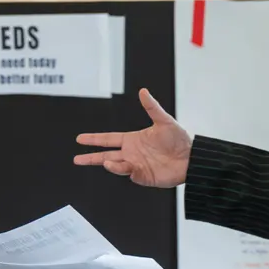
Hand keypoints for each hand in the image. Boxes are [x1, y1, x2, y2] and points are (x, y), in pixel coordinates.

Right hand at [74, 88, 191, 187]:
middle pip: (106, 155)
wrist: (191, 158)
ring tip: (104, 161)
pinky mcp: (144, 177)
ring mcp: (137, 165)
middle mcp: (132, 153)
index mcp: (133, 139)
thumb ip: (152, 107)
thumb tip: (143, 91)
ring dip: (108, 163)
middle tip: (76, 159)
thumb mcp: (164, 121)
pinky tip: (123, 166)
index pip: (108, 139)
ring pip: (116, 165)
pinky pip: (130, 174)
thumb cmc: (179, 139)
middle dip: (91, 157)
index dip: (94, 139)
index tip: (80, 138)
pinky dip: (123, 171)